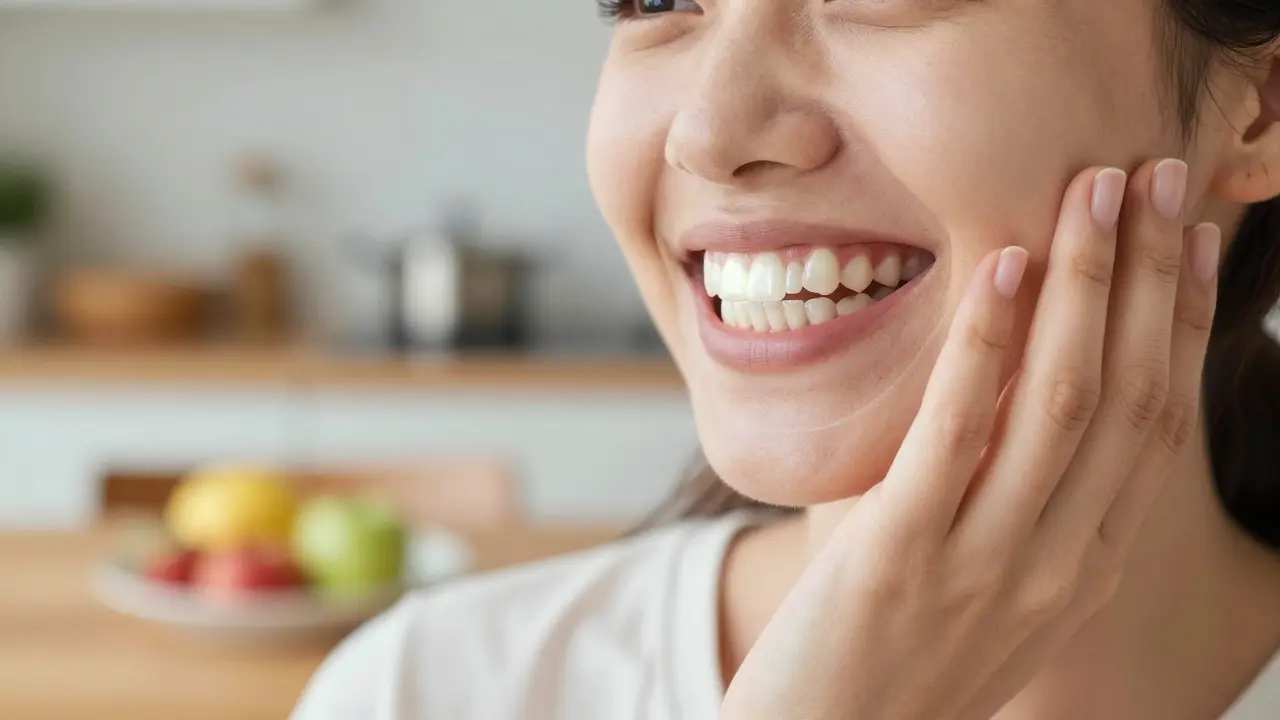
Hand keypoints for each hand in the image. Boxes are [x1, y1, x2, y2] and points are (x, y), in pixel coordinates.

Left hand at [720, 160, 1222, 719]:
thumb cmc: (893, 669)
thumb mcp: (985, 599)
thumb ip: (1015, 516)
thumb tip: (1011, 407)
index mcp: (1082, 572)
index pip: (1155, 430)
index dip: (1178, 326)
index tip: (1186, 241)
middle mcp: (1058, 567)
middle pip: (1129, 398)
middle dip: (1147, 278)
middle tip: (1155, 177)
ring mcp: (988, 564)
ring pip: (1063, 403)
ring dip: (1086, 286)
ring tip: (1093, 190)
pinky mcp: (903, 555)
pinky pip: (957, 431)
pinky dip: (987, 343)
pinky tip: (1000, 269)